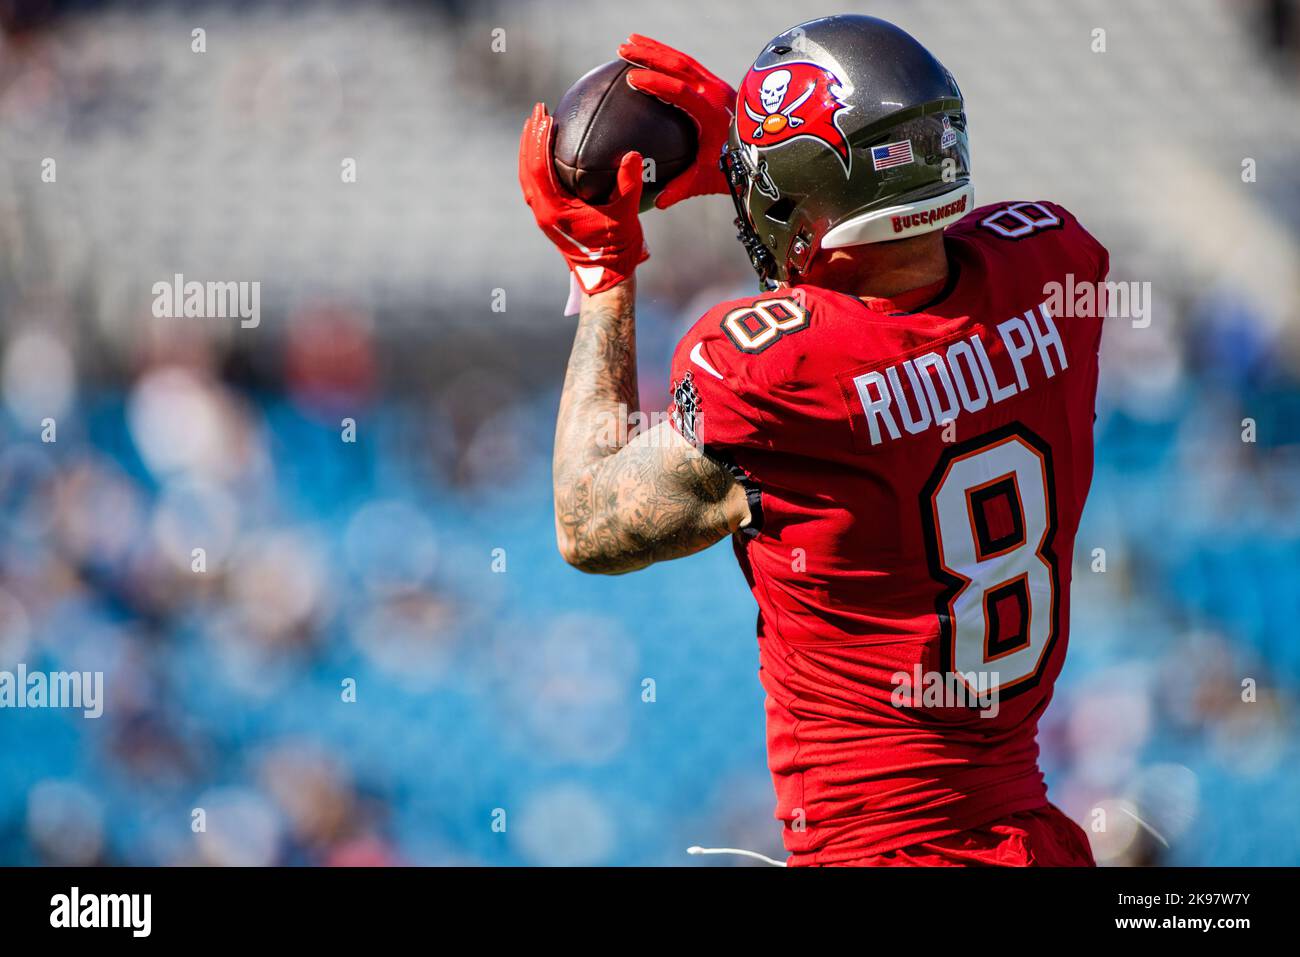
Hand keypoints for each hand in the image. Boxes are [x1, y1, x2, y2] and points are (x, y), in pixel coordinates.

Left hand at [518, 103, 646, 294]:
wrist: (607, 278)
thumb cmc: (617, 250)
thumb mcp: (625, 217)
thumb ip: (628, 185)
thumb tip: (631, 154)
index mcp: (553, 211)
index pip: (538, 169)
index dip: (538, 140)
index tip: (544, 116)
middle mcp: (543, 213)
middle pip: (526, 169)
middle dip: (530, 138)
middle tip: (537, 111)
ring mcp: (545, 216)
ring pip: (528, 177)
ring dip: (531, 150)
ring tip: (538, 126)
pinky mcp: (551, 218)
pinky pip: (538, 185)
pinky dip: (539, 165)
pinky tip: (551, 153)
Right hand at [618, 34, 735, 208]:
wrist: (768, 155)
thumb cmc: (735, 169)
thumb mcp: (706, 179)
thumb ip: (681, 189)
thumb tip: (658, 202)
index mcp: (713, 113)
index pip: (681, 91)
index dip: (656, 83)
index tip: (632, 79)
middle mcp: (717, 93)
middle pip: (679, 65)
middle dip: (649, 54)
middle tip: (622, 49)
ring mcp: (719, 86)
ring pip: (684, 61)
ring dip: (656, 50)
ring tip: (630, 42)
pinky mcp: (718, 86)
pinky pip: (690, 66)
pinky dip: (669, 59)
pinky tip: (652, 56)